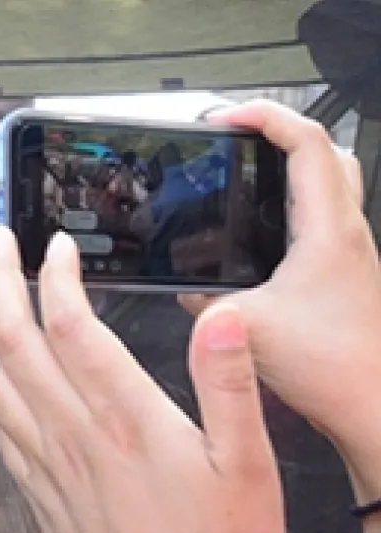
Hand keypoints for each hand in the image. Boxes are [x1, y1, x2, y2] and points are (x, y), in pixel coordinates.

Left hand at [0, 226, 283, 532]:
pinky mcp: (38, 489)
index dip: (57, 277)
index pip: (72, 328)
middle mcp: (74, 434)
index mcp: (125, 419)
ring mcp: (48, 462)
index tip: (57, 243)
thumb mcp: (247, 465)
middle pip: (15, 341)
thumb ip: (230, 385)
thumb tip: (224, 316)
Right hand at [181, 100, 380, 459]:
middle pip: (326, 151)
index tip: (225, 119)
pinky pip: (321, 221)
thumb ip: (202, 300)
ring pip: (329, 183)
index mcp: (328, 230)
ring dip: (290, 168)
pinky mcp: (345, 275)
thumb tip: (181, 286)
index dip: (264, 116)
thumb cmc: (333, 368)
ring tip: (245, 175)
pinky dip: (290, 208)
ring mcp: (350, 253)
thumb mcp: (244, 325)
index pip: (306, 142)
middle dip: (279, 133)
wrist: (372, 405)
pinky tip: (258, 235)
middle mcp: (347, 233)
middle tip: (238, 138)